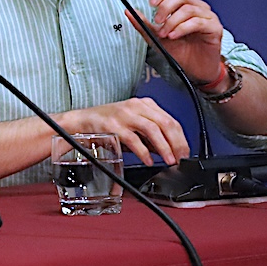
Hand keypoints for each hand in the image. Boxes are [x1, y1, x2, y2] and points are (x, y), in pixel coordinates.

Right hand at [56, 97, 188, 166]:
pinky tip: (148, 160)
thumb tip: (169, 151)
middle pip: (165, 123)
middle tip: (180, 159)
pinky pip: (133, 139)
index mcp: (144, 105)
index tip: (185, 153)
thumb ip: (151, 137)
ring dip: (164, 147)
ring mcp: (124, 114)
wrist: (81, 121)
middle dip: (177, 143)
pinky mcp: (113, 125)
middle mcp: (136, 106)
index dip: (181, 139)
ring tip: (169, 161)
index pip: (171, 120)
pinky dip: (143, 151)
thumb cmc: (107, 124)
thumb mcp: (133, 126)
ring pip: (153, 129)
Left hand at [145, 0, 225, 85]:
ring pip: (188, 9)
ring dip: (172, 21)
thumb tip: (128, 11)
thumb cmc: (180, 52)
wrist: (196, 71)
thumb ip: (144, 24)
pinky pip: (198, 22)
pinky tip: (174, 36)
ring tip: (165, 34)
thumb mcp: (158, 37)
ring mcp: (208, 17)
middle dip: (165, 7)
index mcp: (186, 5)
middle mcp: (198, 8)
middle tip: (157, 21)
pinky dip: (182, 28)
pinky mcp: (215, 28)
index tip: (151, 3)